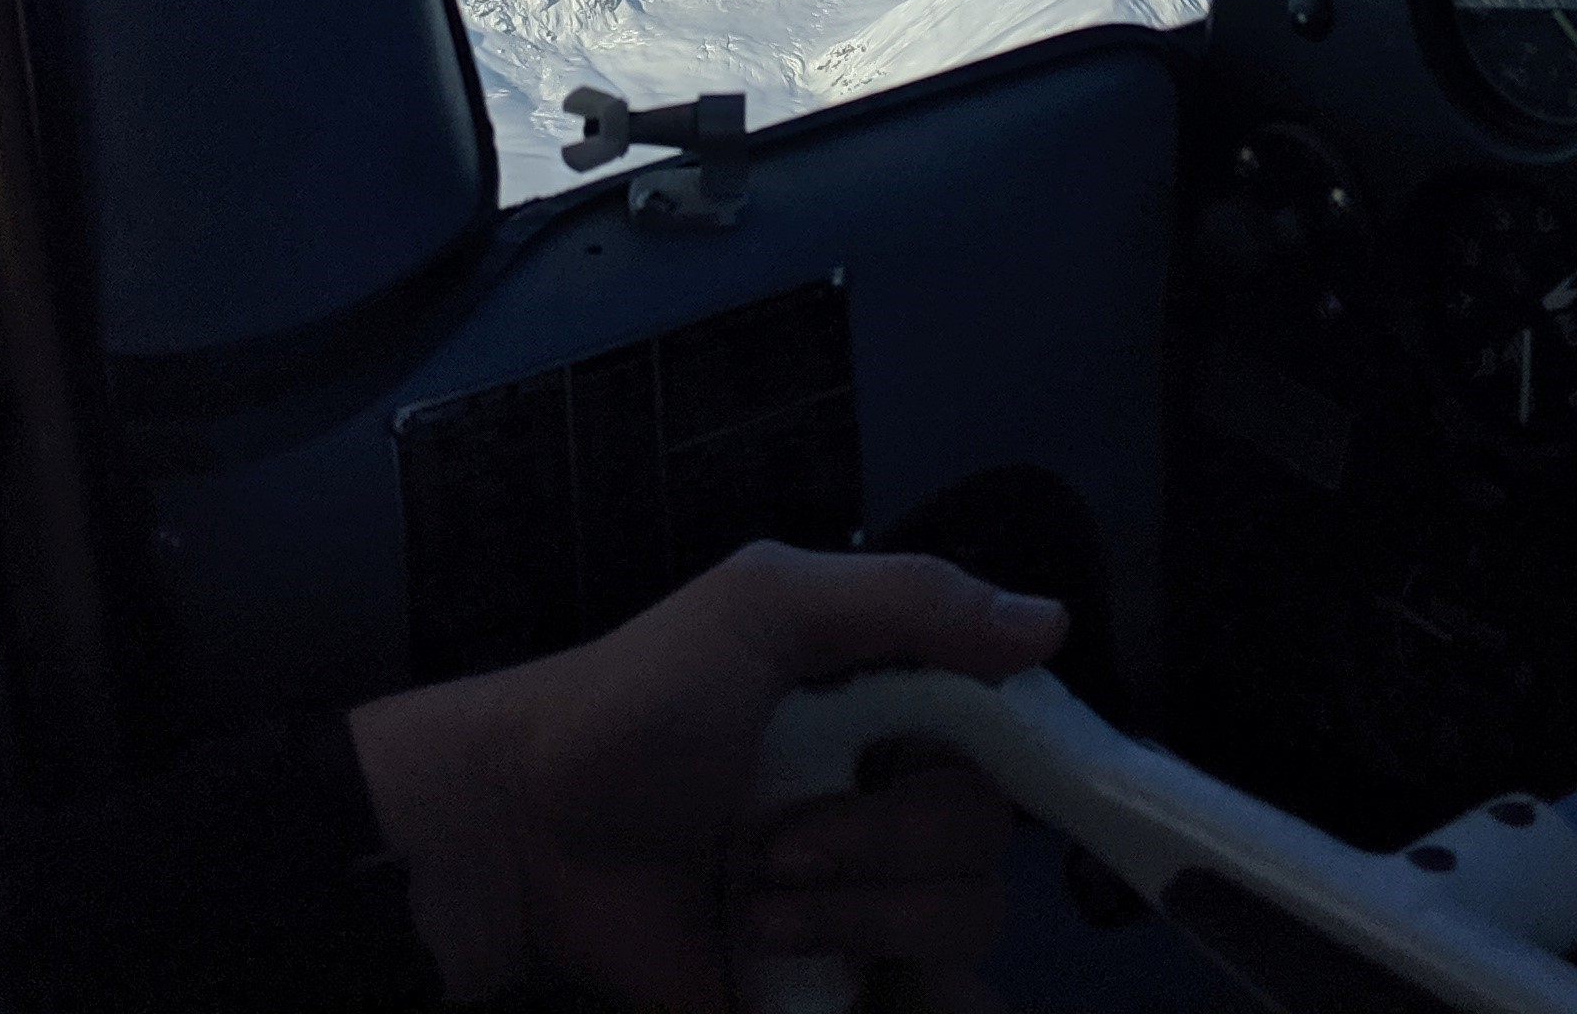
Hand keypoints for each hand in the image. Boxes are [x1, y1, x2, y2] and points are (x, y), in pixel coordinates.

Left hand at [345, 540, 1068, 1008]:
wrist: (523, 836)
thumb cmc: (636, 706)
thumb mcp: (762, 608)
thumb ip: (908, 602)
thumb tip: (1053, 622)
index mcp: (888, 710)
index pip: (1009, 735)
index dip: (1012, 750)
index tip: (959, 761)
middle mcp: (889, 804)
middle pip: (985, 840)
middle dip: (881, 842)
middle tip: (777, 843)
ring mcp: (864, 905)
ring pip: (960, 925)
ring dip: (853, 918)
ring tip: (750, 904)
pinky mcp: (832, 989)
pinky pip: (927, 999)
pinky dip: (896, 989)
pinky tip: (794, 964)